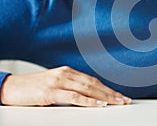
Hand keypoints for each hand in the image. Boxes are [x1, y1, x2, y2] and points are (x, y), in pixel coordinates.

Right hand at [0, 66, 130, 106]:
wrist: (11, 87)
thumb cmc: (33, 88)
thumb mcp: (55, 85)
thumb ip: (70, 88)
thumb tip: (87, 96)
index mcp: (68, 72)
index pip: (93, 81)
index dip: (107, 88)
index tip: (118, 95)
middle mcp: (66, 74)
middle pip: (94, 84)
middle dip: (111, 93)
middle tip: (124, 99)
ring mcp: (59, 81)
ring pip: (88, 89)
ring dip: (105, 97)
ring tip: (117, 102)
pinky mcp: (51, 91)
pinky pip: (74, 96)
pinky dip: (88, 101)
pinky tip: (99, 104)